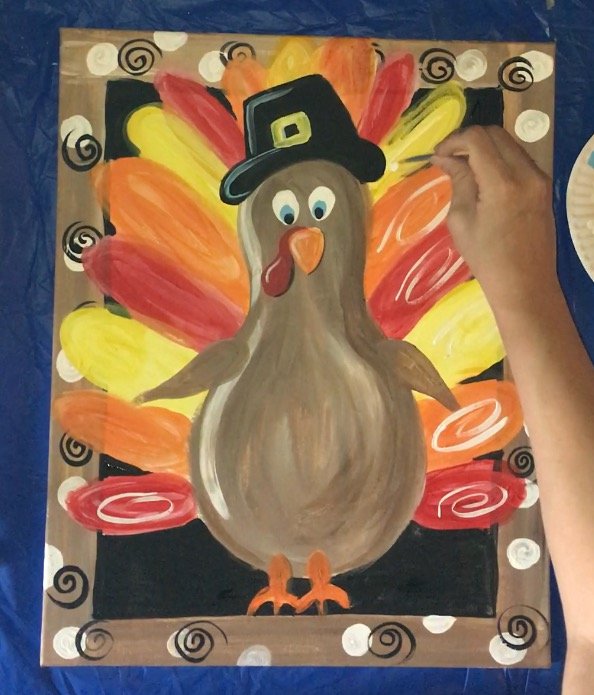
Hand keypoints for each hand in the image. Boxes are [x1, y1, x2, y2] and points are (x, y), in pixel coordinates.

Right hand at [431, 126, 557, 316]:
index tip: (438, 156)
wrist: (524, 283)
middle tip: (448, 159)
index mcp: (502, 183)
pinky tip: (483, 179)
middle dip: (468, 141)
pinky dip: (498, 160)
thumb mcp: (461, 220)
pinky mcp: (543, 187)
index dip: (453, 141)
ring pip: (508, 144)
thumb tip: (446, 158)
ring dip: (484, 149)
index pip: (477, 139)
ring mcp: (539, 178)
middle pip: (495, 134)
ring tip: (464, 169)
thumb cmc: (486, 258)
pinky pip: (518, 159)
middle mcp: (526, 173)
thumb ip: (458, 181)